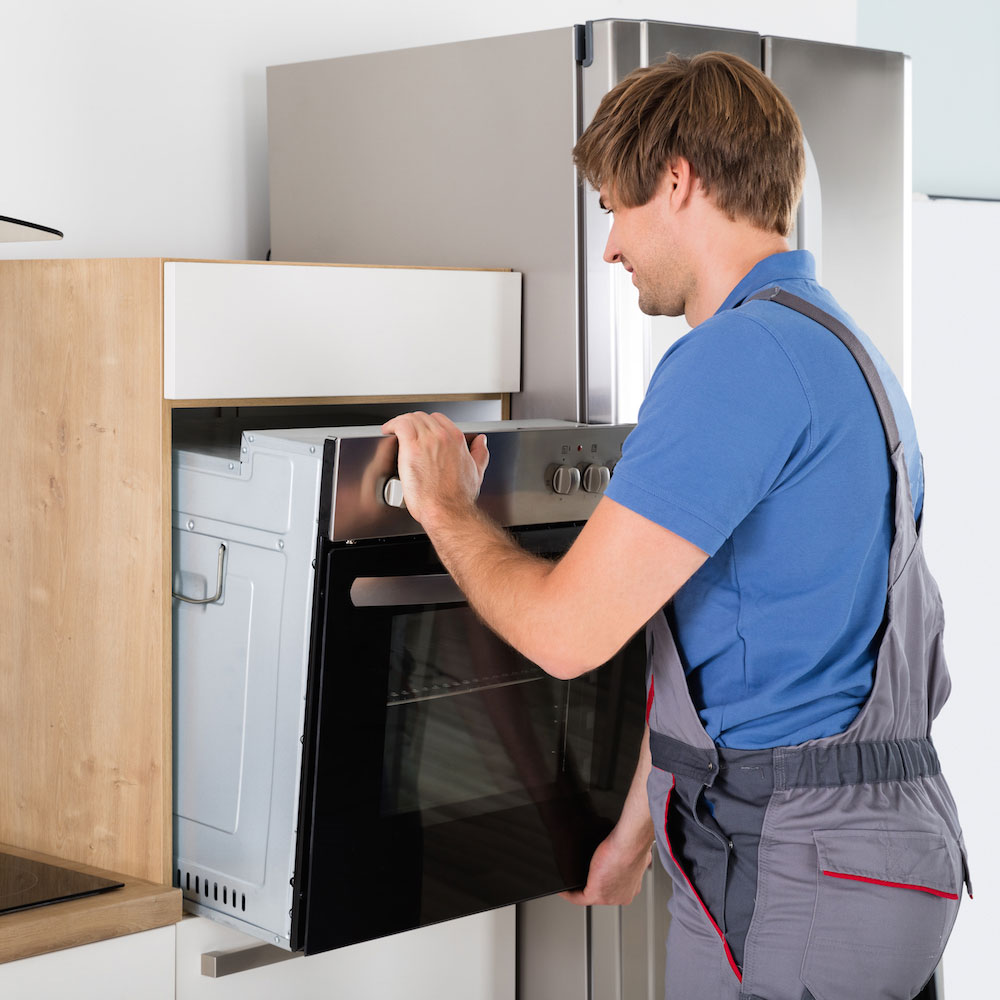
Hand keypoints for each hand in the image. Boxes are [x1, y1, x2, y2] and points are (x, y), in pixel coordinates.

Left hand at [380, 411, 489, 526]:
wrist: (447, 510)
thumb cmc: (457, 498)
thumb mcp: (476, 472)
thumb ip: (480, 453)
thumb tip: (481, 442)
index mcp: (456, 440)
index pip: (438, 419)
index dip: (427, 423)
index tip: (420, 431)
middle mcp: (442, 436)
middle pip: (422, 417)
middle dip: (412, 423)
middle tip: (405, 431)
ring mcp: (427, 440)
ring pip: (410, 418)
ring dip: (400, 422)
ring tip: (393, 430)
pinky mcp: (411, 448)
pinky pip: (400, 425)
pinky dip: (392, 425)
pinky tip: (388, 430)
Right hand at [560, 828, 652, 906]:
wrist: (630, 843)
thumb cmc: (632, 842)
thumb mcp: (629, 848)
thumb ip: (623, 853)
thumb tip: (617, 848)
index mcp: (632, 884)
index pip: (614, 886)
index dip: (603, 880)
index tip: (593, 874)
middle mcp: (623, 894)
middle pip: (602, 892)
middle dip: (590, 884)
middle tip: (577, 876)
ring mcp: (611, 897)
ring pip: (589, 896)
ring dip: (578, 889)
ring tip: (568, 881)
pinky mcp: (597, 895)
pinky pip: (577, 898)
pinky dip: (568, 894)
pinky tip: (562, 888)